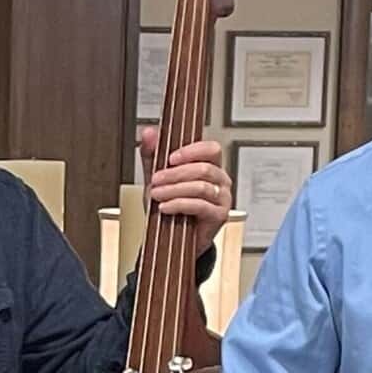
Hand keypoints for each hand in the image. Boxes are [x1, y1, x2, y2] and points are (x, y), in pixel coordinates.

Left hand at [138, 126, 230, 257]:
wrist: (171, 239)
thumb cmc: (170, 207)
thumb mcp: (157, 179)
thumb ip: (152, 156)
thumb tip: (148, 133)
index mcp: (210, 166)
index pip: (211, 149)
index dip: (192, 151)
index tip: (170, 157)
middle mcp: (220, 180)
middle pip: (203, 168)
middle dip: (175, 174)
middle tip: (155, 179)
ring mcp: (222, 198)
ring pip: (200, 186)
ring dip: (174, 189)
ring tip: (156, 194)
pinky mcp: (219, 215)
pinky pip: (200, 205)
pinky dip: (179, 204)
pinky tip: (165, 207)